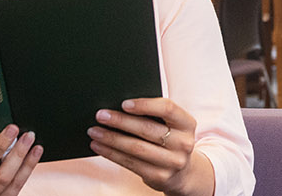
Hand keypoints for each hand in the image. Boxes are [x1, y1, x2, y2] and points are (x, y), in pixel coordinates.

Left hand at [89, 98, 212, 195]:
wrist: (182, 172)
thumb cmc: (170, 140)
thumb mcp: (171, 126)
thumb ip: (154, 115)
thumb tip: (118, 107)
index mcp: (187, 124)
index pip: (167, 108)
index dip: (145, 104)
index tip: (124, 103)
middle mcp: (184, 143)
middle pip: (147, 129)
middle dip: (120, 121)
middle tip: (100, 115)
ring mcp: (173, 162)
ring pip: (136, 148)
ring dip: (111, 138)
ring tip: (94, 131)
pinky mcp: (160, 176)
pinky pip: (131, 163)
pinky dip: (111, 153)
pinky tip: (99, 146)